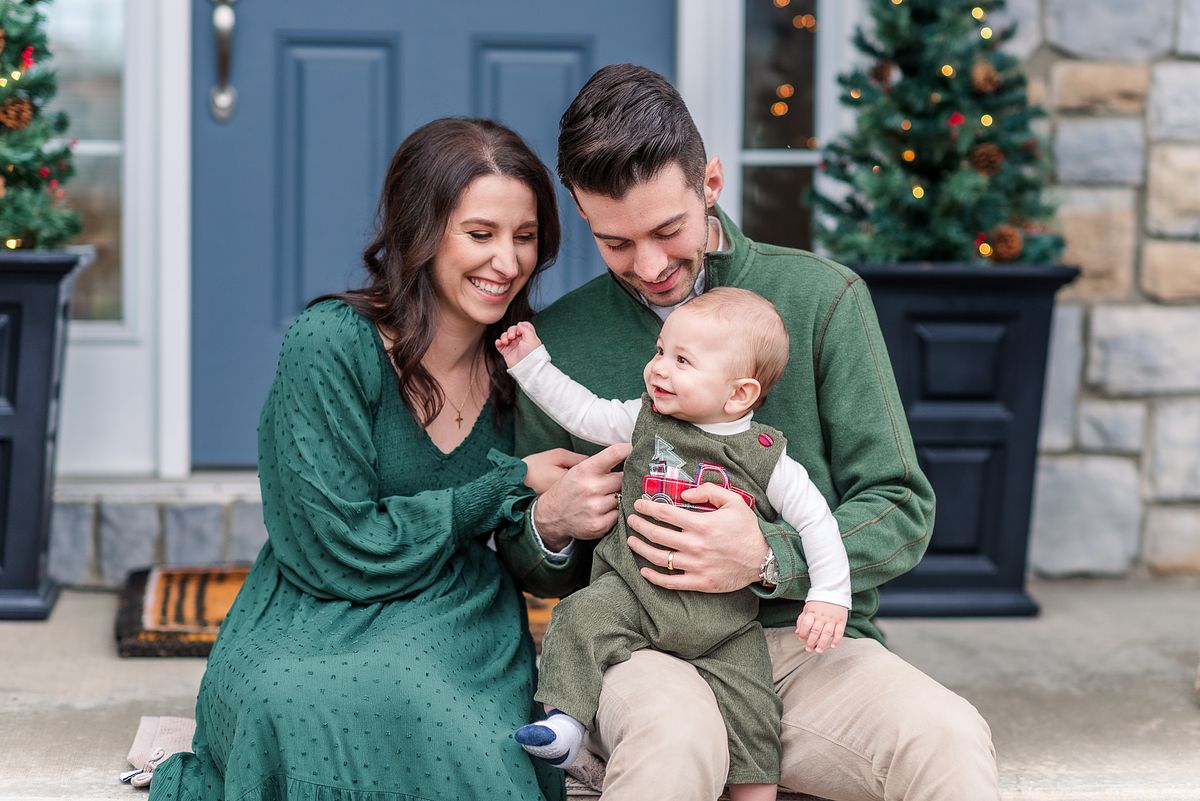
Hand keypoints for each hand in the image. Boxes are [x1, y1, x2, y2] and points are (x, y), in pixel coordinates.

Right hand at [495, 321, 542, 368]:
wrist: (527, 367)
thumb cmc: (532, 355)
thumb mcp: (532, 338)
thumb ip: (526, 328)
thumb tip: (519, 324)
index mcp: (528, 336)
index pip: (523, 326)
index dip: (520, 326)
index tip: (519, 330)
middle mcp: (520, 340)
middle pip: (512, 330)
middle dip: (510, 331)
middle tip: (512, 337)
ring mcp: (513, 346)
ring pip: (505, 336)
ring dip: (504, 336)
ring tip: (505, 341)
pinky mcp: (506, 352)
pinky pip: (499, 345)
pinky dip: (498, 342)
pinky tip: (500, 343)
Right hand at [533, 442, 630, 550]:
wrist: (551, 516)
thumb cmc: (569, 489)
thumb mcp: (578, 470)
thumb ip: (602, 463)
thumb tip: (629, 454)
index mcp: (585, 469)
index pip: (615, 453)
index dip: (630, 450)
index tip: (637, 450)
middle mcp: (591, 487)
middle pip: (624, 477)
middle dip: (625, 478)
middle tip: (621, 480)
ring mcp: (596, 508)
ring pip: (624, 497)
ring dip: (622, 496)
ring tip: (611, 495)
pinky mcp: (600, 525)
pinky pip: (620, 514)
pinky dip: (617, 511)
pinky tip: (607, 509)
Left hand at [625, 482, 765, 593]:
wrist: (764, 559)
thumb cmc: (747, 529)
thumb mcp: (734, 501)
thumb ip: (709, 491)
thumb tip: (685, 492)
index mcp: (702, 524)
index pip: (665, 513)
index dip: (647, 508)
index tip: (638, 505)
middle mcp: (695, 545)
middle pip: (657, 534)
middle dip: (639, 526)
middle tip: (631, 521)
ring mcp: (696, 566)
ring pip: (659, 558)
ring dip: (641, 549)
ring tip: (631, 541)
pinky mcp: (699, 583)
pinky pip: (670, 582)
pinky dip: (654, 577)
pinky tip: (643, 570)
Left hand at [795, 600, 847, 653]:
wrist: (834, 592)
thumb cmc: (818, 603)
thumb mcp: (808, 609)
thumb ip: (802, 621)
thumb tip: (797, 633)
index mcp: (812, 613)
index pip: (806, 624)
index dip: (803, 632)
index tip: (801, 638)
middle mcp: (822, 617)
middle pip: (816, 630)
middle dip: (811, 641)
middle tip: (808, 649)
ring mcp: (832, 619)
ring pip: (827, 633)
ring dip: (822, 643)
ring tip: (818, 651)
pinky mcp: (841, 621)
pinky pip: (839, 631)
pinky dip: (836, 639)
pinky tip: (833, 646)